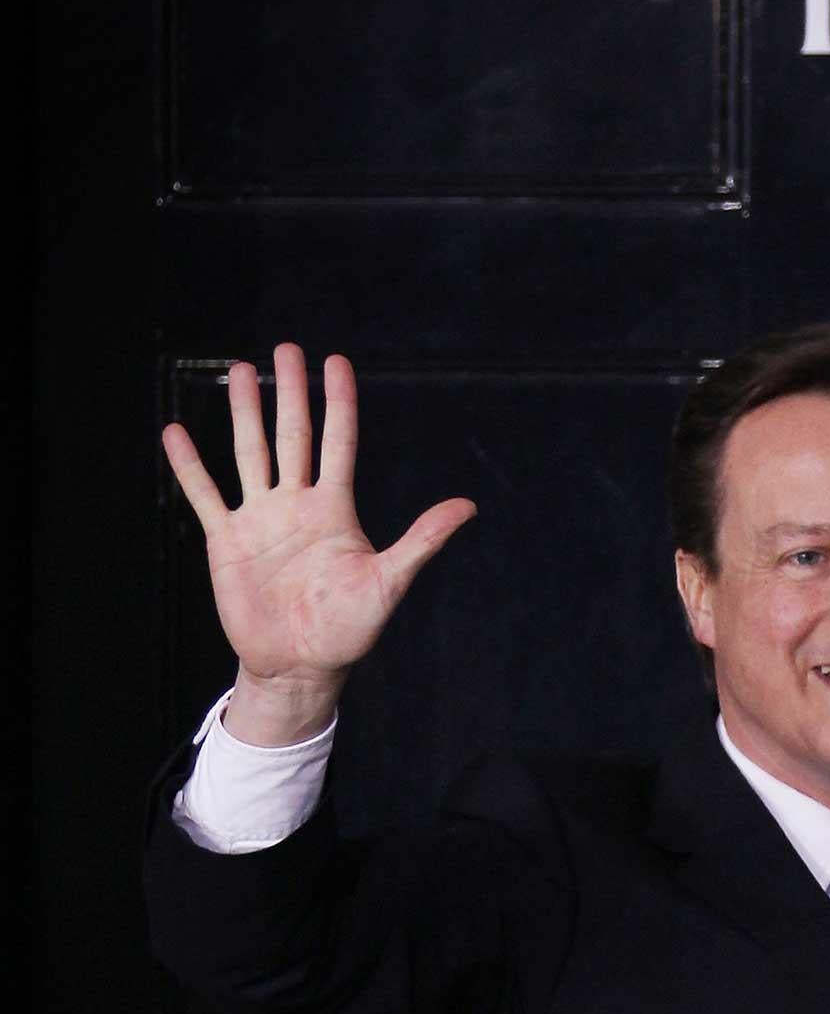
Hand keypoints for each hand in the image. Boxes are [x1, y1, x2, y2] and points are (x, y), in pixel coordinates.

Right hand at [161, 344, 475, 742]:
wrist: (301, 665)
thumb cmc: (350, 628)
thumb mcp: (389, 581)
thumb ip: (423, 540)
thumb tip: (468, 506)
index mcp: (335, 509)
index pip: (338, 442)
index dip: (338, 402)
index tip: (335, 361)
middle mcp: (297, 505)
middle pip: (293, 436)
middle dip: (289, 393)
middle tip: (284, 348)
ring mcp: (261, 519)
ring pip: (250, 453)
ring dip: (244, 413)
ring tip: (239, 371)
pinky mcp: (227, 541)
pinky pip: (205, 496)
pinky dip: (190, 467)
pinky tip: (176, 433)